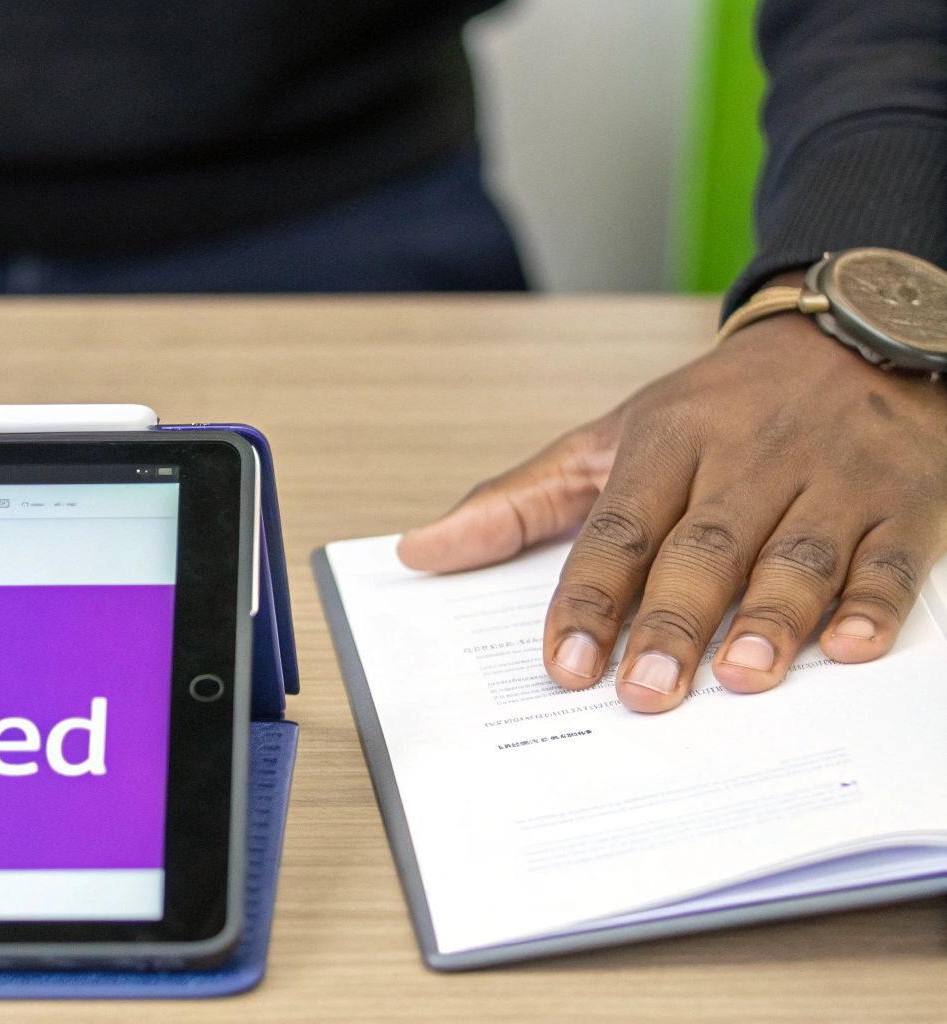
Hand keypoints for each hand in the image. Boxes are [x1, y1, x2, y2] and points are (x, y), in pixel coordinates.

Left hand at [397, 308, 946, 711]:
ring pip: (798, 553)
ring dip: (771, 618)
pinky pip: (891, 556)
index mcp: (668, 440)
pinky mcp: (903, 500)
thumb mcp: (611, 437)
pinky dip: (872, 603)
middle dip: (672, 623)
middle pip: (703, 548)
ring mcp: (831, 478)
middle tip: (646, 694)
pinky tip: (849, 647)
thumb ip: (518, 502)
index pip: (618, 527)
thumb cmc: (718, 407)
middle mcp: (748, 457)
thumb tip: (420, 552)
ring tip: (741, 678)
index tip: (566, 665)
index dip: (589, 599)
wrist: (852, 333)